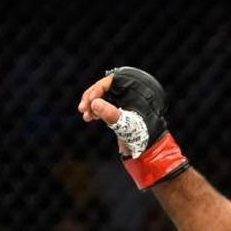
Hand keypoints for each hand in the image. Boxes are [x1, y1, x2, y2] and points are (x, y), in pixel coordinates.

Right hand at [78, 67, 189, 189]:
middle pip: (103, 88)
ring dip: (91, 105)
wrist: (148, 148)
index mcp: (132, 90)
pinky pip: (104, 105)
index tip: (88, 103)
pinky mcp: (119, 110)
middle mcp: (128, 93)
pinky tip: (90, 118)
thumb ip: (111, 114)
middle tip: (82, 110)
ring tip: (86, 117)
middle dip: (91, 98)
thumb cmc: (141, 135)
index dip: (96, 90)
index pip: (110, 82)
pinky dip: (96, 110)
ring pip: (102, 97)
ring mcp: (123, 101)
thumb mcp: (125, 125)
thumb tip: (94, 103)